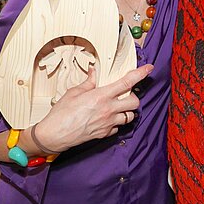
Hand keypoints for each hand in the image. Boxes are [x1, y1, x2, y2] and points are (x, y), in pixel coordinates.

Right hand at [34, 64, 153, 152]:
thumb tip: (93, 72)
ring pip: (130, 117)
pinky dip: (116, 123)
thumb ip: (88, 82)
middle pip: (135, 102)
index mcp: (101, 96)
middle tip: (126, 94)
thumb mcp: (73, 92)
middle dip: (134, 97)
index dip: (140, 74)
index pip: (127, 82)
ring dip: (127, 111)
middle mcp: (108, 110)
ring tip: (118, 107)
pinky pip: (118, 127)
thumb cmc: (61, 113)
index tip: (148, 68)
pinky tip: (108, 119)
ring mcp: (108, 123)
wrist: (54, 135)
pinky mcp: (104, 134)